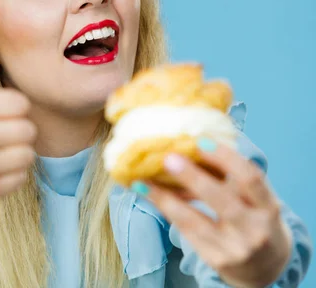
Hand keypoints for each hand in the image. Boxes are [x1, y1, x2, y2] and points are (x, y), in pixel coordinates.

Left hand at [135, 138, 292, 287]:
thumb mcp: (256, 201)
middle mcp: (254, 231)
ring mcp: (233, 249)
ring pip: (193, 220)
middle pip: (221, 201)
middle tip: (168, 158)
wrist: (266, 268)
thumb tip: (192, 143)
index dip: (226, 158)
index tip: (200, 141)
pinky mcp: (213, 259)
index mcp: (268, 208)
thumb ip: (233, 178)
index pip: (250, 179)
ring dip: (164, 197)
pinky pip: (183, 230)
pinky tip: (146, 193)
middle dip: (193, 178)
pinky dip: (163, 209)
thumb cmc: (255, 221)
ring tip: (141, 179)